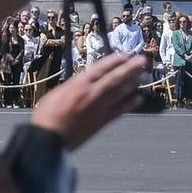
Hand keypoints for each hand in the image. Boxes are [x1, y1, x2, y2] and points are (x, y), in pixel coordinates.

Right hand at [30, 51, 144, 148]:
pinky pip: (122, 109)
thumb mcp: (56, 93)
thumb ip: (73, 86)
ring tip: (144, 75)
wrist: (50, 138)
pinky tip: (138, 98)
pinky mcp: (104, 120)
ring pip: (121, 92)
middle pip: (115, 78)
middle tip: (142, 61)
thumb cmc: (47, 116)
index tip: (124, 54)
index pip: (100, 68)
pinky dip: (131, 103)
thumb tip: (82, 81)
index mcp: (78, 84)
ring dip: (134, 82)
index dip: (114, 60)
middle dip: (130, 68)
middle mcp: (92, 93)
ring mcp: (100, 107)